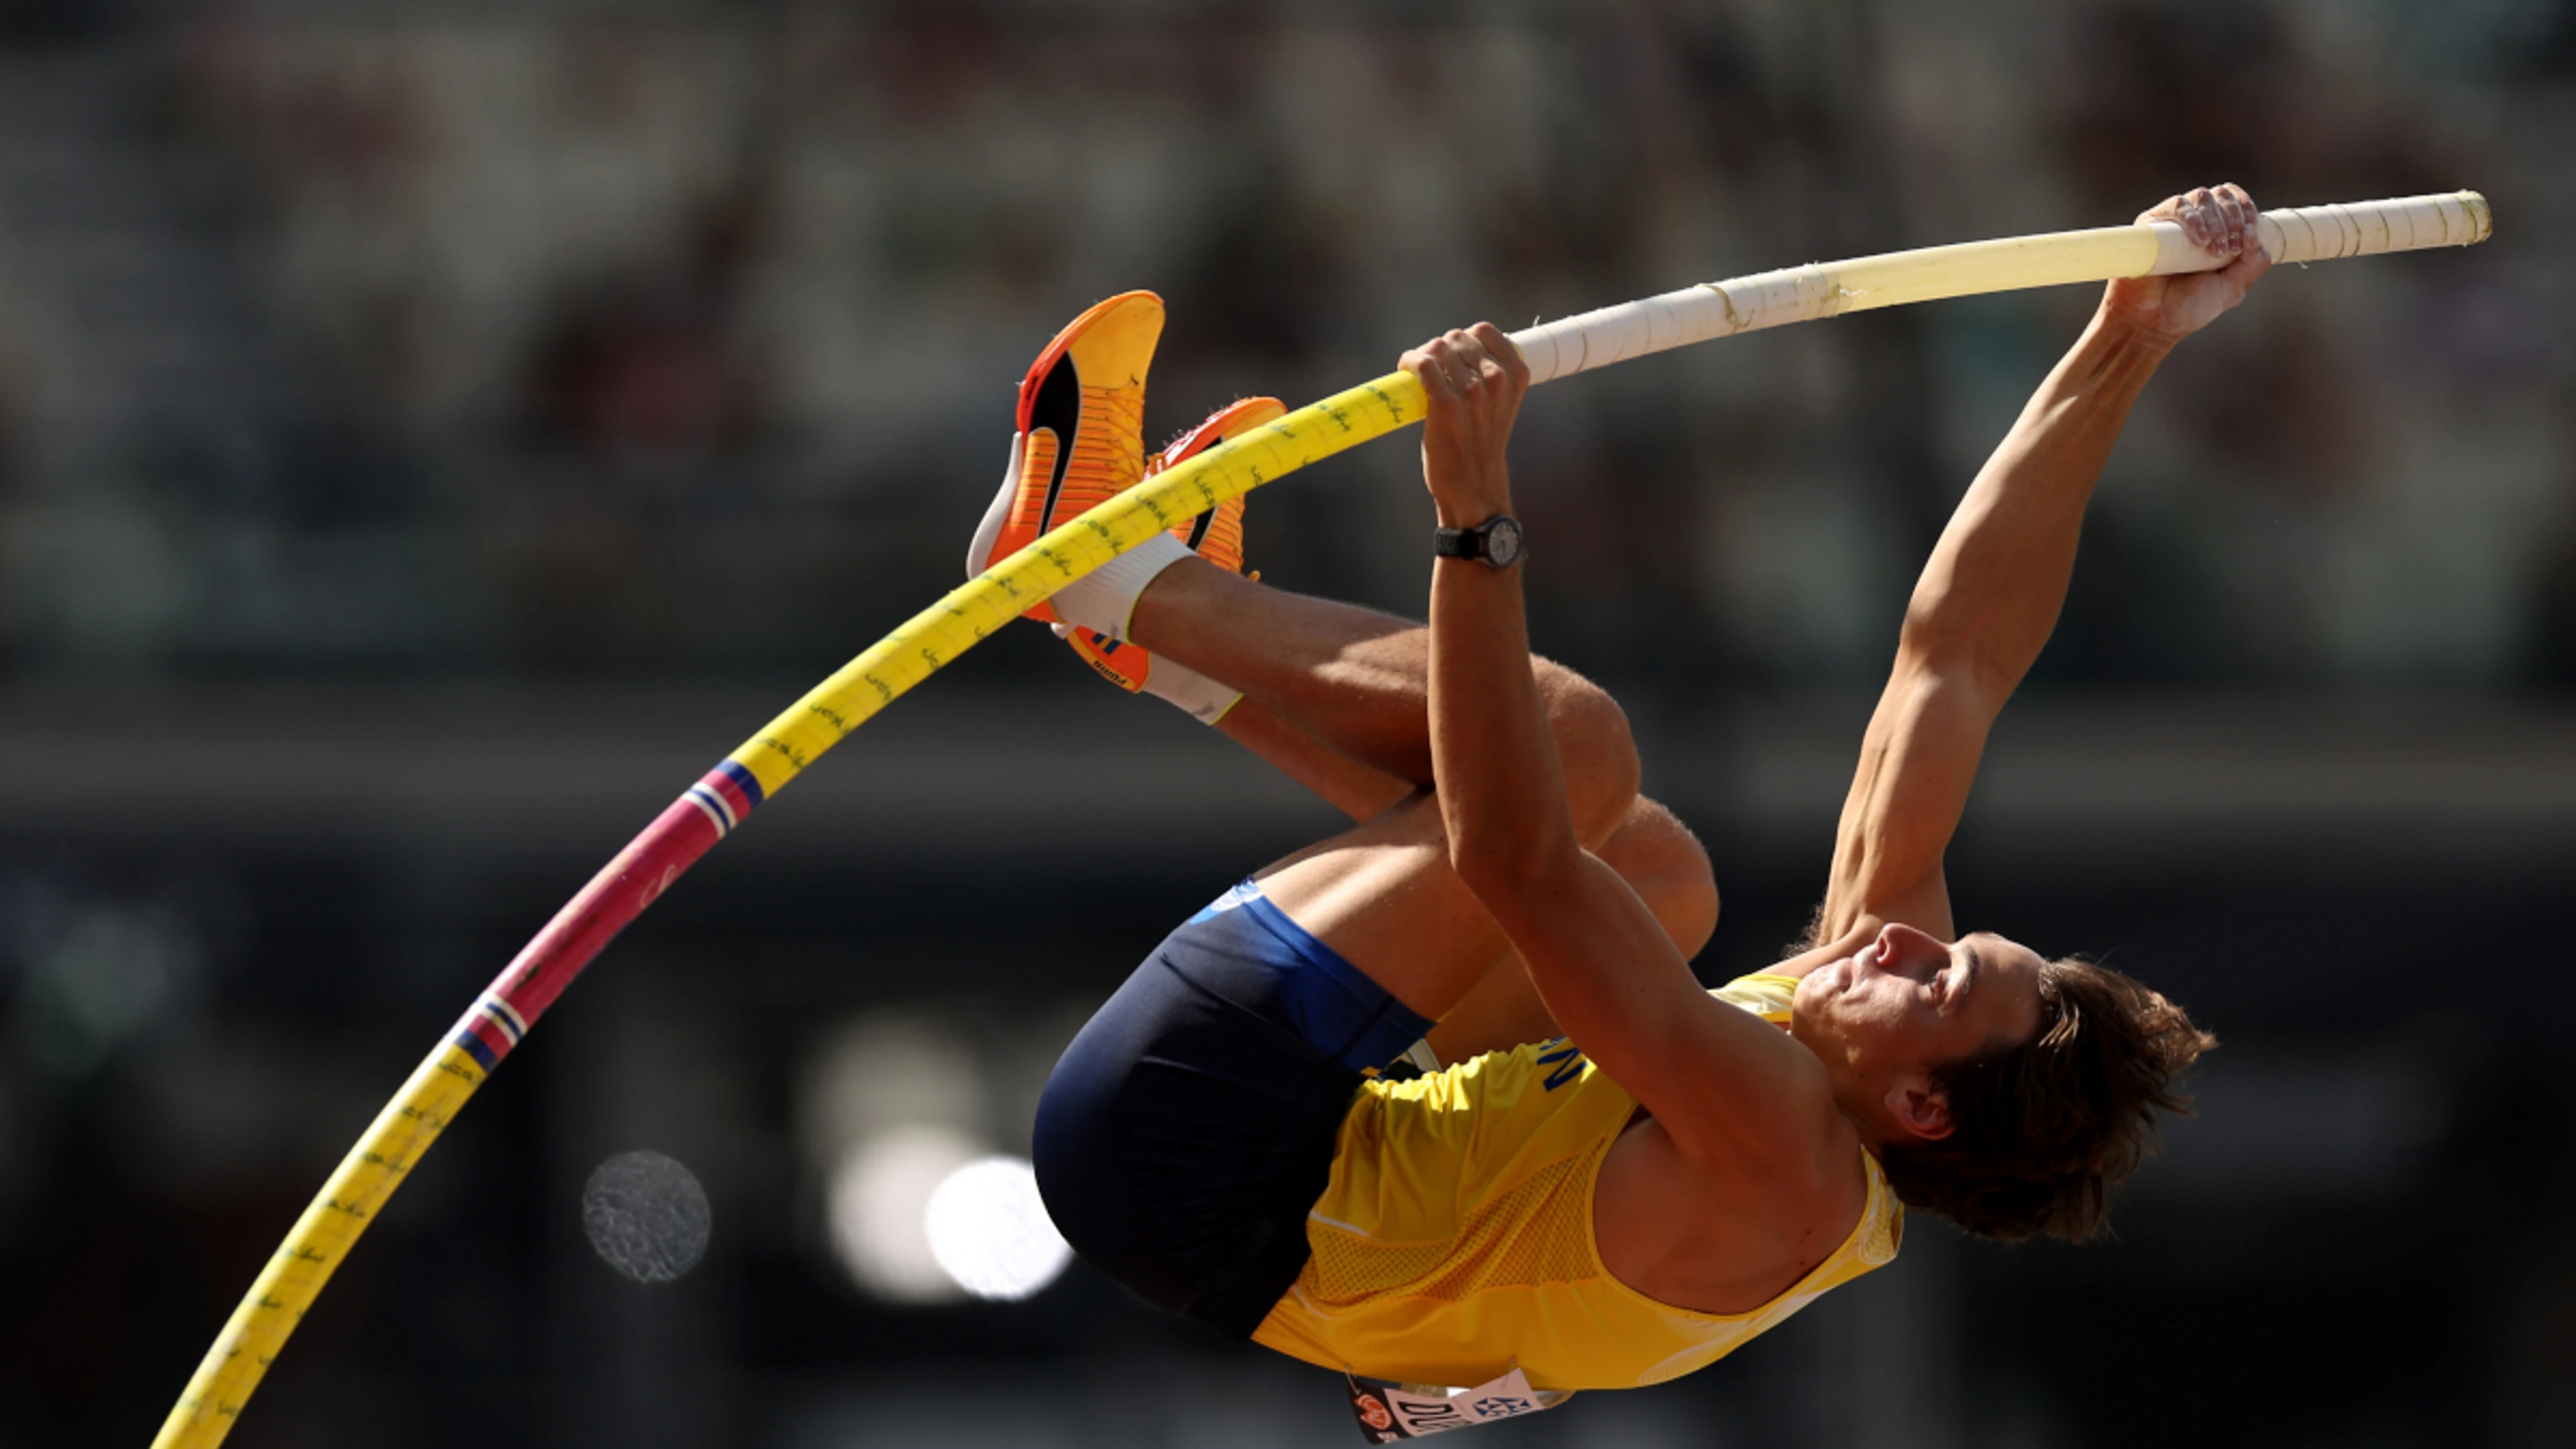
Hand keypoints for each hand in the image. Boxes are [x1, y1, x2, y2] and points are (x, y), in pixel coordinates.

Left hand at [1401, 323, 1529, 526]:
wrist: (1474, 486)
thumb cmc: (1481, 446)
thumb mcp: (1499, 406)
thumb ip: (1488, 377)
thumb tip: (1453, 349)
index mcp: (1516, 376)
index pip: (1483, 331)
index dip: (1461, 339)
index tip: (1450, 354)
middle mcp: (1498, 380)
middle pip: (1456, 338)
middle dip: (1439, 349)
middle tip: (1428, 369)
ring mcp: (1473, 392)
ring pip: (1437, 348)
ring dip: (1422, 356)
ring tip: (1417, 373)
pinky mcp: (1447, 405)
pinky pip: (1422, 365)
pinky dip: (1409, 362)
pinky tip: (1405, 369)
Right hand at [2101, 183, 2272, 346]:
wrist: (2154, 322)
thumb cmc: (2189, 306)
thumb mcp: (2234, 288)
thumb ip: (2254, 264)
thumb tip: (2254, 233)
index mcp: (2216, 230)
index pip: (2234, 200)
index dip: (2245, 207)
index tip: (2250, 229)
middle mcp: (2195, 221)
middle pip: (2221, 195)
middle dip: (2233, 218)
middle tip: (2231, 248)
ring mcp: (2173, 221)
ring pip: (2201, 197)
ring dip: (2216, 220)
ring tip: (2215, 251)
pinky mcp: (2151, 224)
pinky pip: (2176, 206)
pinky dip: (2193, 218)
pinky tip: (2200, 240)